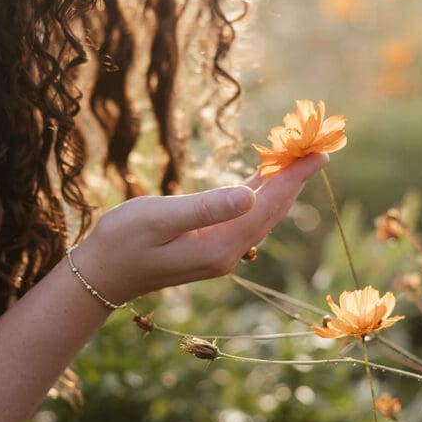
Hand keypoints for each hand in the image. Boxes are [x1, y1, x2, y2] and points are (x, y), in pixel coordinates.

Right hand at [86, 152, 328, 302]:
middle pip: (272, 210)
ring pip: (262, 213)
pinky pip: (245, 216)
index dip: (294, 177)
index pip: (267, 205)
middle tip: (319, 147)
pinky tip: (267, 177)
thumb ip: (205, 208)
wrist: (101, 275)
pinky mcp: (210, 246)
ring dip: (281, 186)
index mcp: (220, 246)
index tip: (320, 154)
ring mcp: (220, 252)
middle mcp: (228, 252)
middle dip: (295, 178)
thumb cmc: (122, 241)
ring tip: (300, 157)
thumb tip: (250, 195)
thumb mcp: (159, 219)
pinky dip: (260, 194)